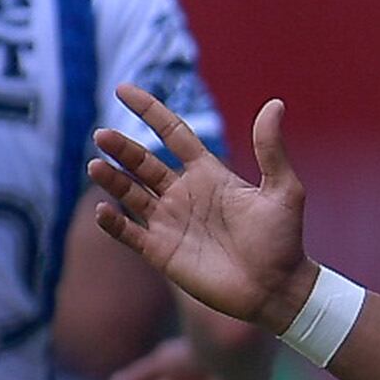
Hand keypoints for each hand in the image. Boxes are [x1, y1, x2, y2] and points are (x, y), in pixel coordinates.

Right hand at [89, 90, 312, 332]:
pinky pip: (129, 232)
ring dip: (112, 179)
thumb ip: (271, 149)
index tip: (123, 89)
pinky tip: (103, 209)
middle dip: (122, 147)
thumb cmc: (284, 240)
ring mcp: (170, 222)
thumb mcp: (283, 190)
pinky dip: (113, 222)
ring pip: (130, 193)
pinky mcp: (161, 251)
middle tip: (102, 134)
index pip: (172, 133)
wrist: (278, 290)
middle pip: (143, 162)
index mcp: (208, 173)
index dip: (149, 111)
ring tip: (96, 165)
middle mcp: (184, 193)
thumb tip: (275, 104)